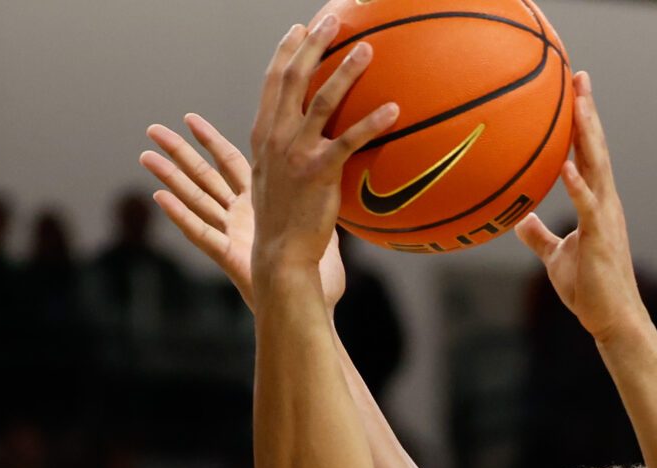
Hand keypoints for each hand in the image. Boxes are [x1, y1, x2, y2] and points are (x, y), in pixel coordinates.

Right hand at [145, 114, 345, 311]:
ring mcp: (232, 236)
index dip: (209, 140)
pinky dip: (179, 216)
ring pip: (195, 199)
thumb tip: (337, 166)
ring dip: (168, 178)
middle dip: (177, 152)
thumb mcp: (325, 222)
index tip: (189, 118)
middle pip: (203, 175)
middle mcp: (240, 216)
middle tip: (152, 129)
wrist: (316, 305)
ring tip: (144, 155)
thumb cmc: (321, 275)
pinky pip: (201, 233)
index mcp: (260, 204)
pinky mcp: (230, 257)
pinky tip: (158, 198)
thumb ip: (323, 194)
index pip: (229, 162)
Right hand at [246, 16, 399, 283]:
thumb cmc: (283, 221)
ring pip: (321, 101)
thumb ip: (288, 152)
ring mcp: (295, 154)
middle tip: (332, 21)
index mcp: (263, 135)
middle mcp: (276, 138)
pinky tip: (394, 109)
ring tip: (367, 49)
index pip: (273, 82)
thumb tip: (315, 139)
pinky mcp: (319, 173)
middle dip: (312, 45)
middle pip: (293, 79)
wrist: (279, 255)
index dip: (286, 52)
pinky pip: (349, 140)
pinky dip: (372, 123)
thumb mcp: (274, 179)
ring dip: (345, 71)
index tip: (298, 29)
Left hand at [514, 73, 647, 343]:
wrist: (611, 319)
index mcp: (595, 202)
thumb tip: (519, 219)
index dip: (582, 122)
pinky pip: (588, 205)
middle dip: (587, 112)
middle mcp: (605, 202)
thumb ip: (539, 235)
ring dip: (587, 135)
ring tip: (577, 104)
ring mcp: (605, 217)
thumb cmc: (588, 289)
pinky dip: (577, 184)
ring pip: (596, 167)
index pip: (588, 154)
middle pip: (595, 148)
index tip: (574, 91)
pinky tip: (566, 165)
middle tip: (579, 77)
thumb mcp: (556, 256)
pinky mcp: (601, 237)